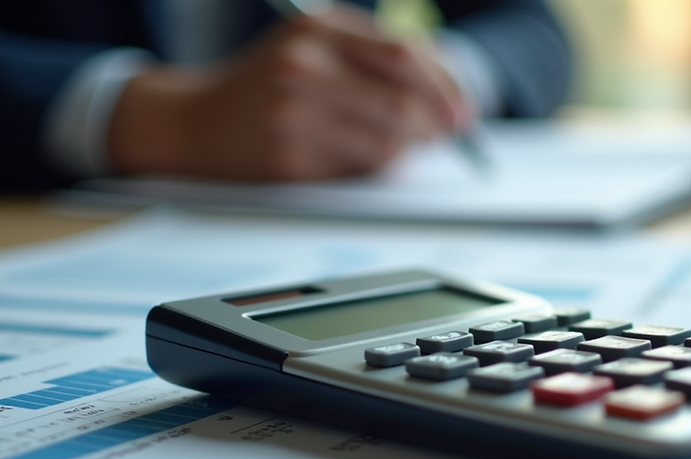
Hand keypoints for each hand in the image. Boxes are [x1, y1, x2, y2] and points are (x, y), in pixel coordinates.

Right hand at [107, 5, 472, 180]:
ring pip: (386, 143)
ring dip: (402, 151)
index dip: (445, 86)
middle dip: (435, 126)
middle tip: (447, 137)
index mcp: (318, 28)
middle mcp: (303, 65)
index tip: (466, 112)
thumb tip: (449, 101)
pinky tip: (351, 156)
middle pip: (401, 102)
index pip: (404, 56)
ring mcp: (292, 113)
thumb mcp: (316, 47)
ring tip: (390, 145)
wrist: (195, 121)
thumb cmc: (270, 83)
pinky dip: (370, 168)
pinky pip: (358, 170)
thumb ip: (376, 61)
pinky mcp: (288, 158)